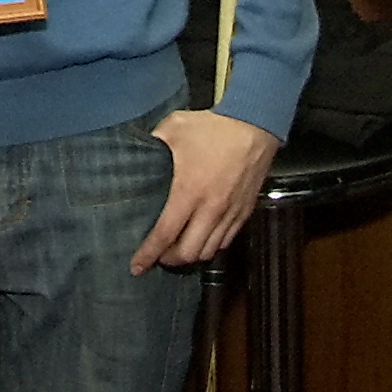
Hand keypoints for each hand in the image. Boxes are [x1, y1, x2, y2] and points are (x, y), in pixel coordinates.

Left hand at [129, 110, 280, 274]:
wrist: (254, 124)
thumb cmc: (213, 127)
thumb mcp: (174, 127)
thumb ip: (153, 141)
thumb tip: (137, 149)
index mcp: (188, 192)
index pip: (164, 234)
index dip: (148, 254)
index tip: (136, 267)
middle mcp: (209, 209)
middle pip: (187, 253)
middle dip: (169, 260)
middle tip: (157, 255)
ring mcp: (230, 213)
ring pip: (208, 251)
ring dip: (191, 256)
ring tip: (178, 250)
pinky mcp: (244, 211)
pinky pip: (226, 241)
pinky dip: (211, 246)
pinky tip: (202, 238)